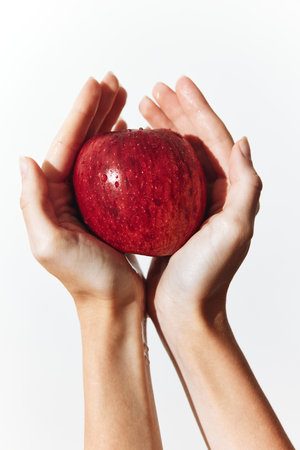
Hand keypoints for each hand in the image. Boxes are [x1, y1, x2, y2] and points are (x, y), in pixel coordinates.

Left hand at [20, 73, 143, 309]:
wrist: (111, 303)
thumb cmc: (84, 279)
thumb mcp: (50, 245)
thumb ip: (33, 203)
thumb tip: (25, 159)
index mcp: (50, 196)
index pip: (65, 144)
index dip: (80, 112)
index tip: (97, 84)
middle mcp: (65, 193)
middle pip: (81, 140)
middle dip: (95, 108)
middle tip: (113, 80)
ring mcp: (87, 198)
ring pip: (97, 150)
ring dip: (108, 122)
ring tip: (123, 98)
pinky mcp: (108, 207)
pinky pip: (113, 169)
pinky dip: (120, 148)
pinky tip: (129, 134)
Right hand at [139, 77, 261, 322]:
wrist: (185, 309)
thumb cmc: (208, 275)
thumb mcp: (235, 230)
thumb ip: (246, 186)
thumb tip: (243, 142)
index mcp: (231, 191)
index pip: (216, 138)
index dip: (198, 108)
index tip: (178, 83)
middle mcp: (214, 193)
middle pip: (194, 141)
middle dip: (176, 112)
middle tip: (153, 90)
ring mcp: (191, 202)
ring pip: (175, 156)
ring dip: (161, 130)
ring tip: (141, 109)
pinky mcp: (171, 214)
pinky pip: (160, 177)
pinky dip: (149, 158)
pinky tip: (134, 148)